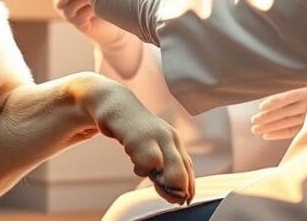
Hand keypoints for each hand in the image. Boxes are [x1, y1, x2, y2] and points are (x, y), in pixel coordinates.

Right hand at [84, 75, 194, 204]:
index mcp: (174, 141)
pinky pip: (143, 160)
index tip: (185, 201)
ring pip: (163, 166)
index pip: (188, 167)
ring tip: (147, 172)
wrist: (118, 107)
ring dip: (156, 177)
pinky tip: (136, 162)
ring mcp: (153, 135)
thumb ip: (164, 167)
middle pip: (180, 169)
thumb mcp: (154, 148)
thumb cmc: (136, 131)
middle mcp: (168, 137)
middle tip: (172, 198)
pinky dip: (140, 168)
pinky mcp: (137, 135)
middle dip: (177, 188)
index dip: (189, 186)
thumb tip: (177, 192)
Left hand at [250, 87, 306, 140]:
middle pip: (285, 112)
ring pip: (287, 123)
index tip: (261, 106)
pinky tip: (266, 135)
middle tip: (253, 120)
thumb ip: (288, 86)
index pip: (287, 97)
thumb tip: (266, 91)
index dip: (274, 102)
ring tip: (255, 129)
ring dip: (270, 126)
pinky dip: (279, 134)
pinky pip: (293, 131)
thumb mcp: (304, 81)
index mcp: (306, 90)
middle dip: (267, 117)